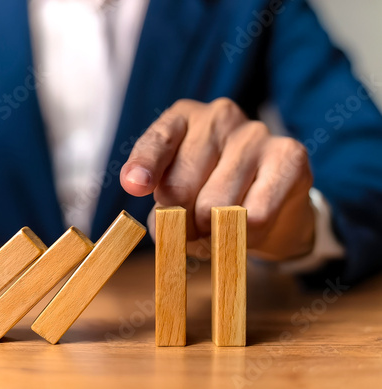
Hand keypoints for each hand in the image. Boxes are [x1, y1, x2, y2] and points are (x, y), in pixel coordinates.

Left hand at [120, 98, 314, 260]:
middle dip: (180, 223)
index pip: (157, 141)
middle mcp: (218, 116)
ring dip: (211, 233)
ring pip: (216, 206)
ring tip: (219, 227)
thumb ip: (163, 204)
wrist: (271, 199)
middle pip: (180, 187)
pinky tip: (247, 227)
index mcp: (183, 118)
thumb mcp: (178, 191)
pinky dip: (243, 235)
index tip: (135, 187)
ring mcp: (255, 132)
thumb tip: (163, 228)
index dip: (144, 166)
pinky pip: (254, 216)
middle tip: (191, 230)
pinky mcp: (289, 155)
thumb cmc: (213, 191)